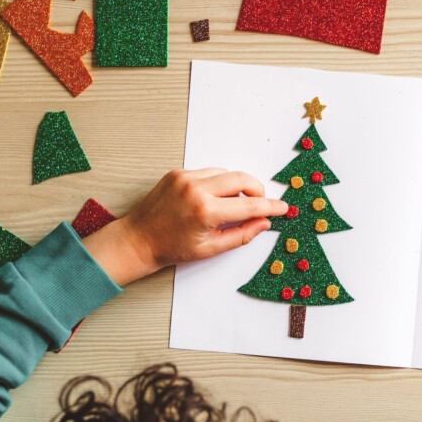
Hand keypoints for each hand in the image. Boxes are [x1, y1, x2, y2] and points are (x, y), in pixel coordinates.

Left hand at [82, 168, 287, 285]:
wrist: (139, 239)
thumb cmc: (172, 248)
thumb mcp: (211, 248)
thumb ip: (242, 235)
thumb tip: (264, 223)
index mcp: (206, 212)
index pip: (249, 204)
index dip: (270, 206)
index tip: (283, 207)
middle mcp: (196, 189)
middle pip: (242, 179)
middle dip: (257, 189)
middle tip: (260, 203)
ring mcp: (186, 178)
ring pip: (226, 173)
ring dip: (236, 186)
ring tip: (232, 205)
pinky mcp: (178, 173)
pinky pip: (208, 172)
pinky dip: (217, 183)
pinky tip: (213, 198)